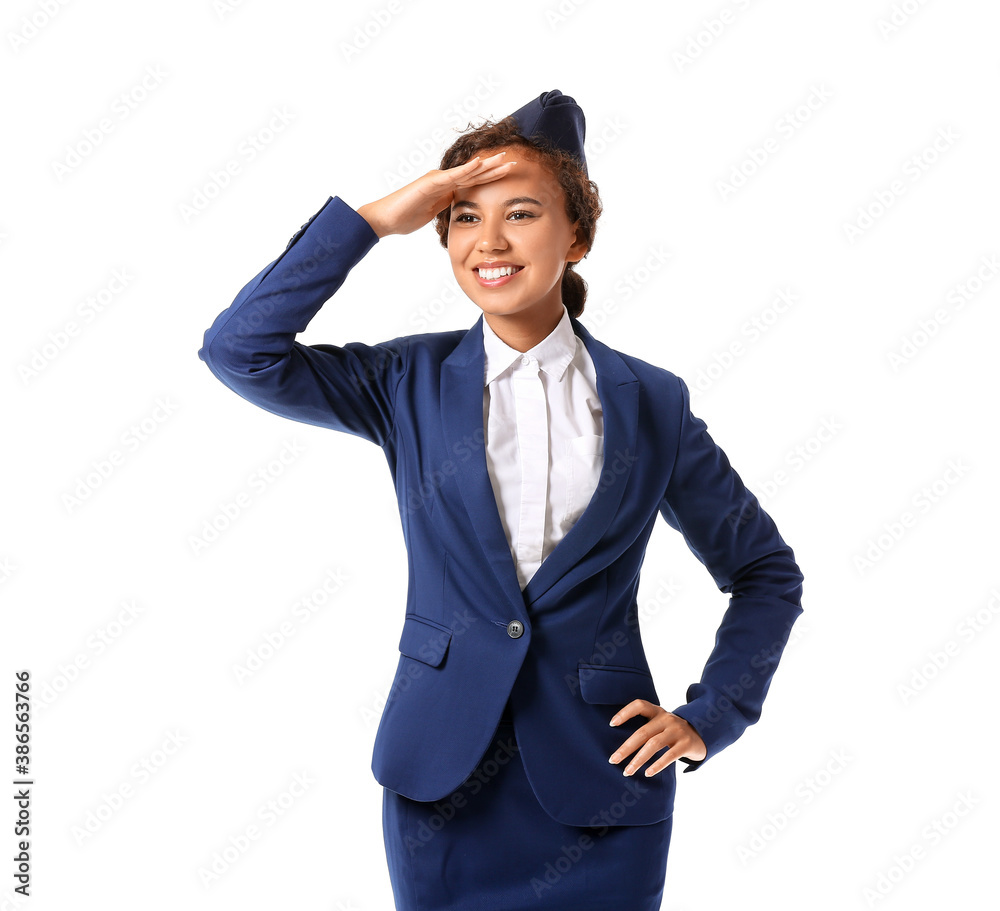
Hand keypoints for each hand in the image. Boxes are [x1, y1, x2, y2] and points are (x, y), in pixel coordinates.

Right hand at [356, 150, 516, 237]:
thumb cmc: (405, 217)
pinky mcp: (430, 182)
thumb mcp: (433, 213)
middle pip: (474, 173)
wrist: (386, 218)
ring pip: (467, 171)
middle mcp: (443, 180)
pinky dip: (466, 170)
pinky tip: (480, 164)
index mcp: (446, 188)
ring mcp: (437, 179)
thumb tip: (458, 207)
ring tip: (503, 158)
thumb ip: (445, 206)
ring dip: (486, 165)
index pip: (473, 182)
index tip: (507, 173)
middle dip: (494, 167)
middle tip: (512, 160)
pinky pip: (452, 176)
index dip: (491, 177)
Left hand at [608, 700, 707, 777]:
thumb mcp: (660, 724)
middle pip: (642, 732)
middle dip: (626, 748)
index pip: (639, 705)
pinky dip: (657, 765)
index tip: (611, 724)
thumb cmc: (671, 732)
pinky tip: (647, 773)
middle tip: (613, 760)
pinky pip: (670, 756)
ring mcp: (677, 731)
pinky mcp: (686, 744)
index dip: (625, 712)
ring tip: (627, 771)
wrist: (701, 735)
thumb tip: (620, 746)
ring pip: (654, 745)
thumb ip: (645, 728)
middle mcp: (666, 719)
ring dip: (638, 759)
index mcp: (657, 712)